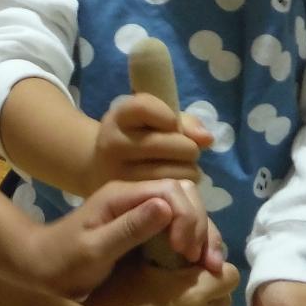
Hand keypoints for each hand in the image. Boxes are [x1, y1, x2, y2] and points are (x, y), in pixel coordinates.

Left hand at [24, 180, 225, 297]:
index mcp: (121, 195)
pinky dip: (193, 243)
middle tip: (203, 262)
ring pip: (185, 211)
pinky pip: (177, 228)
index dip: (187, 217)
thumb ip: (128, 228)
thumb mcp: (92, 250)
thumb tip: (166, 207)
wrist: (38, 268)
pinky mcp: (143, 228)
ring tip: (210, 266)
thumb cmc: (61, 262)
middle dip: (200, 225)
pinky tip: (200, 265)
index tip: (185, 251)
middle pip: (184, 196)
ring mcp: (140, 211)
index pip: (170, 190)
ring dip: (202, 235)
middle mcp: (134, 197)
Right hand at [61, 255, 238, 305]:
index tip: (194, 277)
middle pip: (224, 303)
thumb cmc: (107, 302)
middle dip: (208, 299)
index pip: (228, 276)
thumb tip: (184, 244)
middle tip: (181, 302)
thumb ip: (166, 256)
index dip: (212, 274)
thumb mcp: (135, 268)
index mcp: (194, 289)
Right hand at [83, 93, 214, 190]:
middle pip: (176, 143)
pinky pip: (175, 192)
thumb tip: (207, 139)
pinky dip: (183, 186)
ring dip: (189, 169)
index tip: (171, 123)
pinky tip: (173, 183)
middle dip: (189, 148)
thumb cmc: (135, 138)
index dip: (168, 115)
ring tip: (177, 168)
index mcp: (118, 117)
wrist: (98, 168)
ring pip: (181, 172)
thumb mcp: (150, 120)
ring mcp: (120, 174)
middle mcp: (113, 144)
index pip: (145, 107)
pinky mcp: (132, 199)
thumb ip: (184, 122)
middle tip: (181, 152)